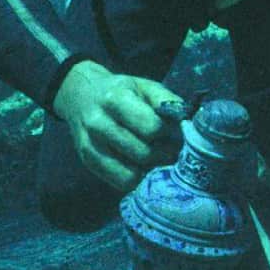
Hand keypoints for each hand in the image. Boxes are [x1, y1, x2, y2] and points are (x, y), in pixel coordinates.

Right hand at [52, 60, 182, 191]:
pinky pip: (119, 182)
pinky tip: (142, 166)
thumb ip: (167, 101)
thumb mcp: (145, 86)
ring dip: (150, 169)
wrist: (81, 95)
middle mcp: (98, 123)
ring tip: (158, 158)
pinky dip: (136, 178)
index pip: (151, 127)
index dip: (167, 133)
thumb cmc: (121, 91)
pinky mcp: (87, 161)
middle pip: (143, 153)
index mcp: (115, 99)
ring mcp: (89, 145)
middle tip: (171, 149)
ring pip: (130, 174)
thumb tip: (188, 120)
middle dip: (163, 154)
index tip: (171, 131)